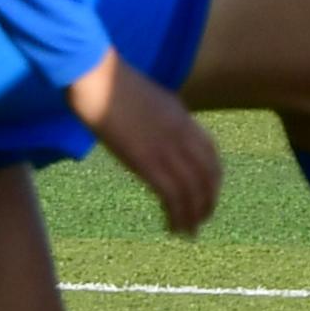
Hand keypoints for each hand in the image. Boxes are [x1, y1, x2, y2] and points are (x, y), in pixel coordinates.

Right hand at [70, 50, 222, 233]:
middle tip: (202, 220)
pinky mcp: (147, 161)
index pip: (211, 154)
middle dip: (207, 201)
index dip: (213, 178)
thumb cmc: (111, 84)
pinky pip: (172, 196)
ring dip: (193, 215)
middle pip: (207, 176)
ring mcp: (167, 148)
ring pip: (192, 190)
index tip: (209, 194)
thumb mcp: (148, 99)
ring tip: (188, 232)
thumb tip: (159, 132)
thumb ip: (161, 118)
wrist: (96, 78)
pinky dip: (177, 215)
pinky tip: (173, 228)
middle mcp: (182, 135)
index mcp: (183, 118)